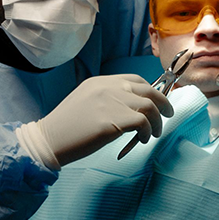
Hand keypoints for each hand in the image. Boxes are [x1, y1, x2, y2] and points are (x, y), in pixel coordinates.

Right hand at [38, 74, 173, 166]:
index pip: (135, 79)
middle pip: (148, 90)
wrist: (50, 139)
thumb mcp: (87, 103)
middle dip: (163, 103)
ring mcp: (111, 101)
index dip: (152, 90)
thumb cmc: (67, 128)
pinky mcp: (114, 119)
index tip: (158, 102)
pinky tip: (143, 139)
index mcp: (101, 82)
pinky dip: (148, 131)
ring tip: (153, 133)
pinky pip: (143, 122)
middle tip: (168, 115)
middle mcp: (108, 87)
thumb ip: (108, 100)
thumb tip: (133, 109)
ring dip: (157, 121)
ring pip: (149, 105)